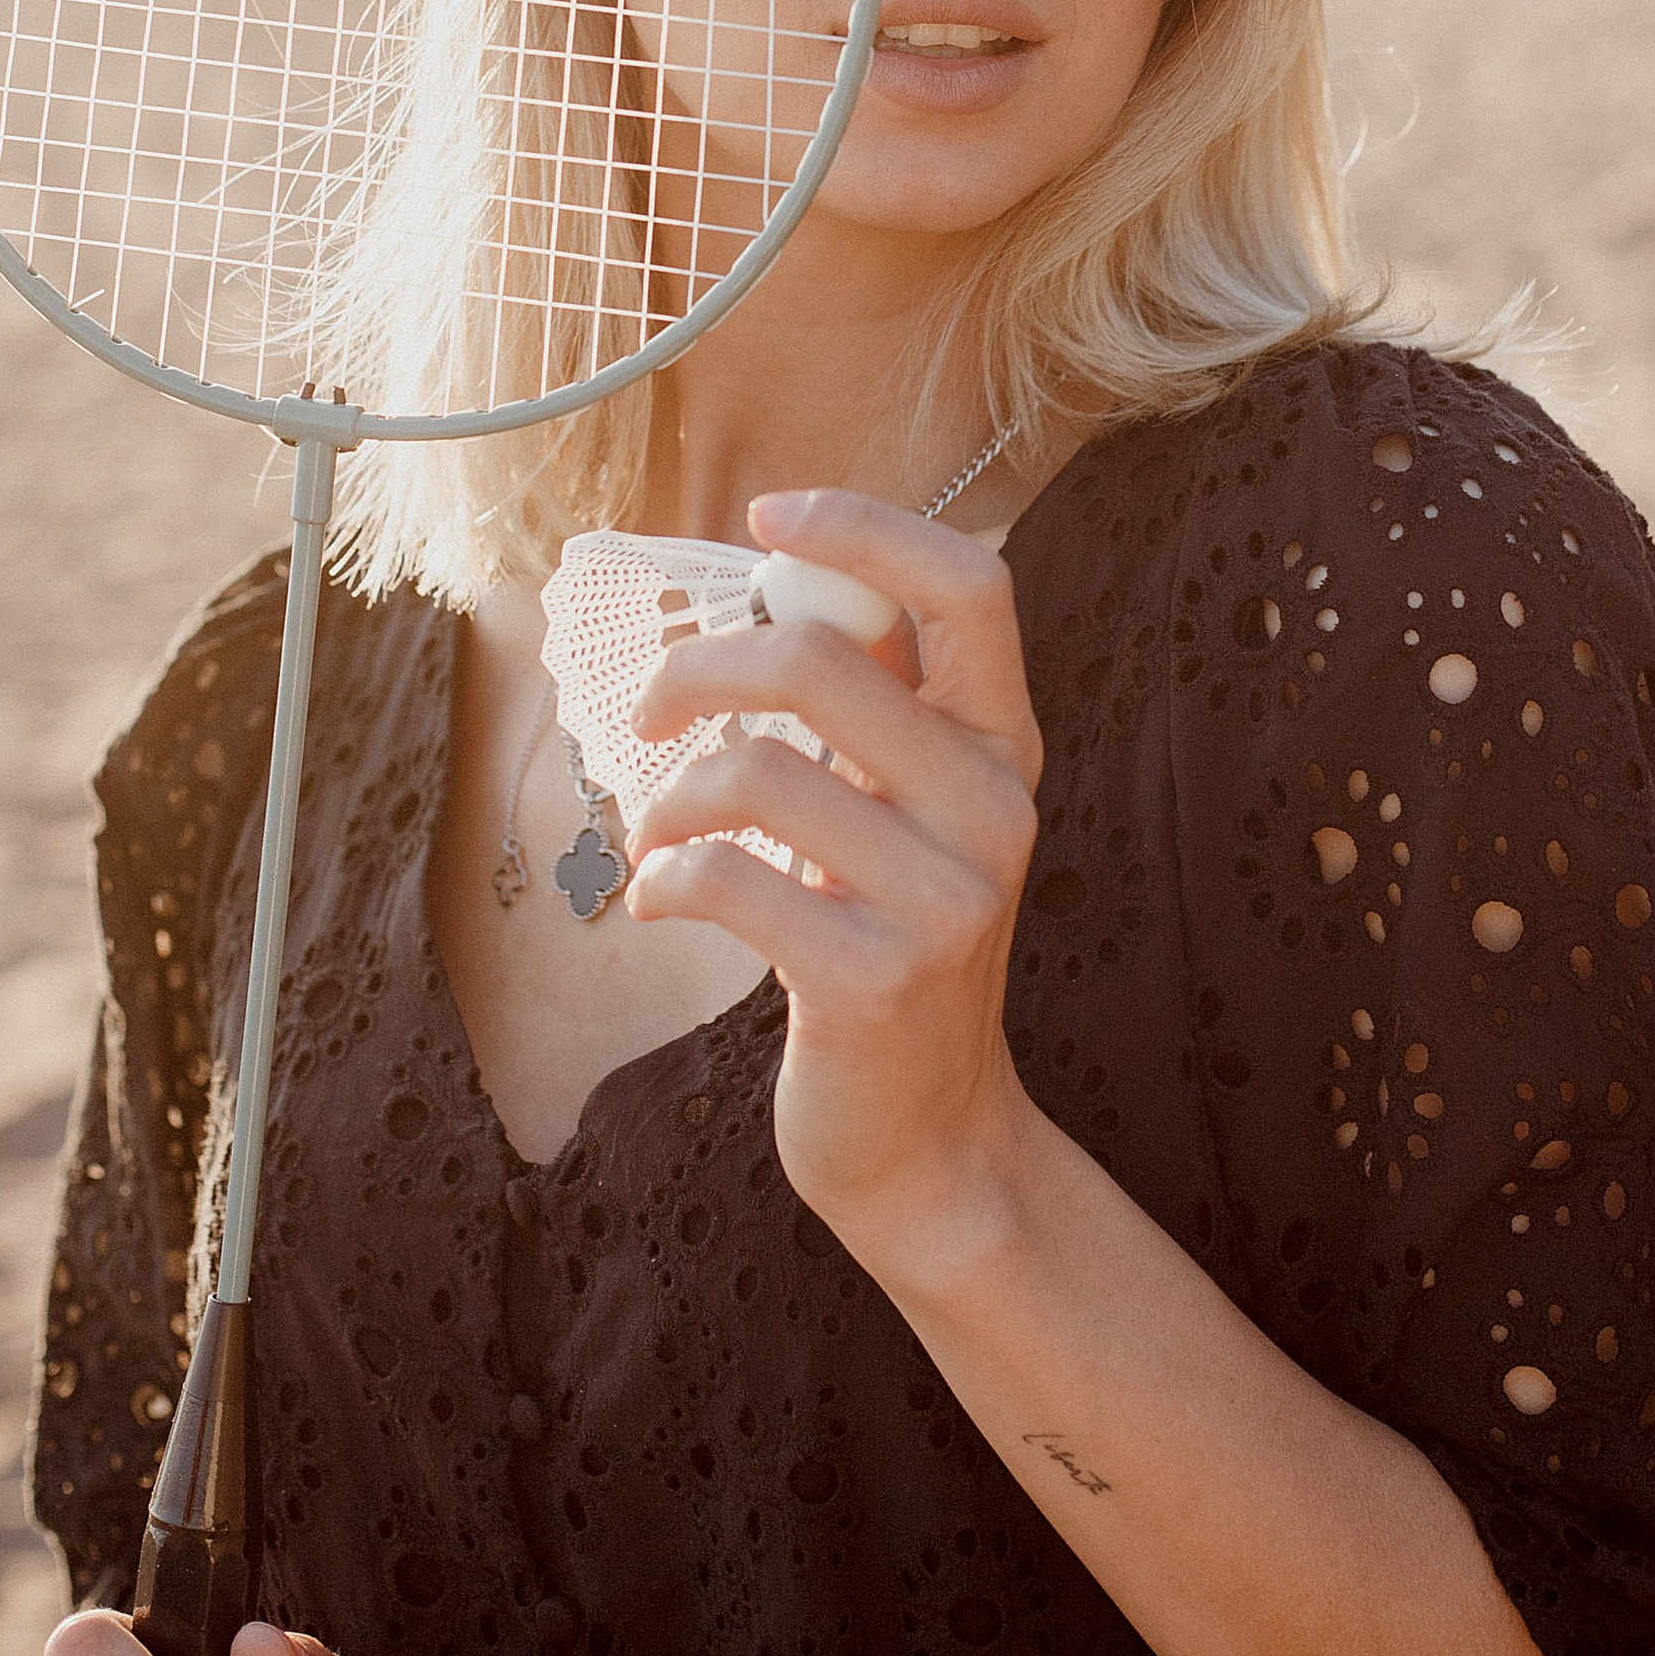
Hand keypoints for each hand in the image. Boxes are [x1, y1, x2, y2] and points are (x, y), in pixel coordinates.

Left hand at [620, 487, 1045, 1278]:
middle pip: (821, 662)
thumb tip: (789, 577)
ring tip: (657, 835)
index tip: (769, 517)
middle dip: (700, 669)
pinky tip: (664, 897)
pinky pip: (728, 879)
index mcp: (1003, 744)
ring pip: (757, 772)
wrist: (927, 1139)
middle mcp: (993, 809)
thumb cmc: (889, 941)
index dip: (866, 526)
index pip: (972, 584)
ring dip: (670, 798)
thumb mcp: (908, 810)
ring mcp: (944, 900)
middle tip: (651, 711)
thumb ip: (878, 704)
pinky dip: (666, 876)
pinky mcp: (875, 981)